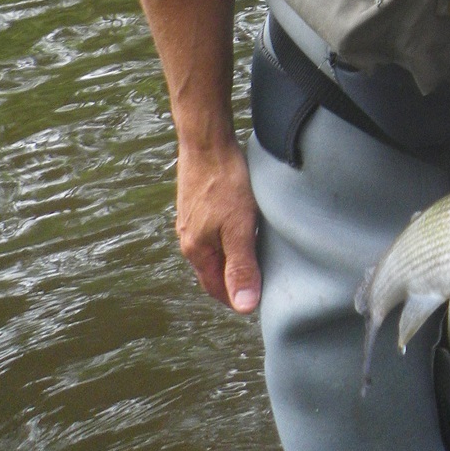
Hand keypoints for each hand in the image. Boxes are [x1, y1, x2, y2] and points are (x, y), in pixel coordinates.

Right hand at [175, 137, 260, 312]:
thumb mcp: (239, 228)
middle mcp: (188, 238)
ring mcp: (190, 220)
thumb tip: (244, 307)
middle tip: (261, 281)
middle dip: (233, 280)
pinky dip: (227, 238)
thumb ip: (241, 266)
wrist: (206, 143)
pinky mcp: (196, 203)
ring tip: (255, 256)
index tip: (258, 301)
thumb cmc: (224, 183)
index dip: (236, 298)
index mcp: (196, 251)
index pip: (216, 288)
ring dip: (231, 258)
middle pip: (212, 270)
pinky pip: (212, 231)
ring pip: (212, 250)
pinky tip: (242, 228)